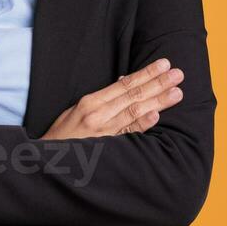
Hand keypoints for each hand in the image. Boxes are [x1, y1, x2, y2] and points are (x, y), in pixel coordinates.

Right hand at [39, 58, 183, 139]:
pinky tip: (156, 117)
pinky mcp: (105, 148)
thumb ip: (102, 99)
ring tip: (177, 93)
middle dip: (157, 83)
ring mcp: (102, 131)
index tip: (164, 65)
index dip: (145, 73)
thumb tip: (124, 82)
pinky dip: (140, 125)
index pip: (124, 84)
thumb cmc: (64, 135)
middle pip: (133, 95)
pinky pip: (126, 135)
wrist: (48, 161)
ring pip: (133, 111)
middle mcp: (98, 114)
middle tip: (178, 74)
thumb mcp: (77, 110)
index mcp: (91, 102)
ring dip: (157, 101)